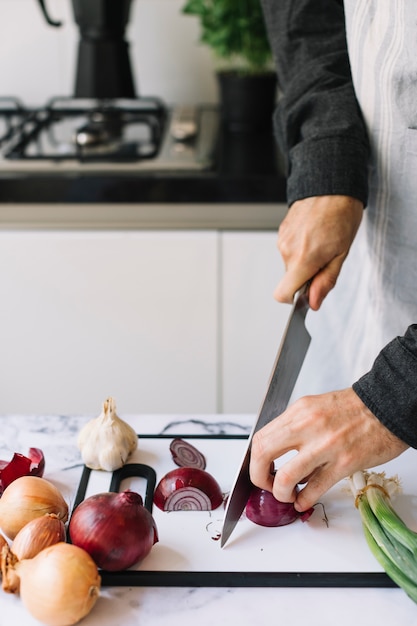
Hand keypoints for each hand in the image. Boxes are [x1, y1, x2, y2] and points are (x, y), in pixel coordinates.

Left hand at [249, 388, 407, 511]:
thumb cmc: (353, 409)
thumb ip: (295, 428)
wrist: (386, 407)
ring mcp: (326, 445)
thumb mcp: (315, 408)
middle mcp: (308, 425)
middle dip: (259, 477)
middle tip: (267, 485)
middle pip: (264, 454)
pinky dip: (304, 500)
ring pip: (286, 477)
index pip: (261, 437)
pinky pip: (315, 489)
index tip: (260, 469)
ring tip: (287, 495)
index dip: (255, 460)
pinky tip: (303, 501)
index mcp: (300, 411)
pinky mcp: (344, 463)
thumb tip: (278, 454)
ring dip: (281, 493)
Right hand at [275, 195, 362, 309]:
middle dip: (306, 275)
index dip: (294, 299)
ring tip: (321, 242)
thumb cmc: (341, 215)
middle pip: (290, 278)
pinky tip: (314, 234)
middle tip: (325, 258)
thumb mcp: (341, 253)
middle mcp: (287, 250)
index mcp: (303, 258)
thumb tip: (314, 302)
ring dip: (304, 260)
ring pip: (290, 263)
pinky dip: (300, 247)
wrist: (331, 185)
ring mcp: (282, 239)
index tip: (307, 293)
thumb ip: (325, 281)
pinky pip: (289, 249)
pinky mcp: (282, 231)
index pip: (282, 294)